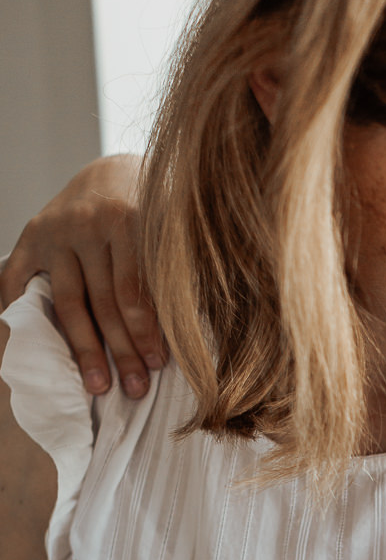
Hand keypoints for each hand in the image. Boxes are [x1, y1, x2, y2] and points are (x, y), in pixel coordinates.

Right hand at [0, 154, 163, 395]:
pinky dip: (23, 315)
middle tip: (135, 389)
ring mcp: (55, 231)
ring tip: (98, 385)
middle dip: (121, 351)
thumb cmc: (152, 210)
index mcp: (127, 218)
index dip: (147, 332)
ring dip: (85, 349)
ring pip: (69, 302)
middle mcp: (86, 223)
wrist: (110, 171)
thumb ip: (174, 271)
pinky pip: (20, 281)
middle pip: (103, 303)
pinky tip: (41, 351)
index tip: (159, 366)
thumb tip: (190, 332)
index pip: (135, 290)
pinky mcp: (31, 236)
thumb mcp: (169, 229)